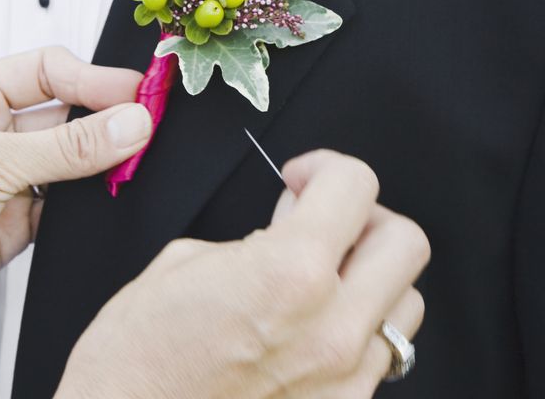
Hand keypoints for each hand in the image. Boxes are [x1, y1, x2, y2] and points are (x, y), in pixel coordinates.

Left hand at [0, 47, 150, 359]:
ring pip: (72, 158)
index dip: (94, 79)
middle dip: (105, 118)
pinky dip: (89, 200)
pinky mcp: (19, 217)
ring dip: (100, 160)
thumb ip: (68, 147)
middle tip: (145, 122)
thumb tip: (128, 124)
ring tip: (132, 159)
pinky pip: (69, 201)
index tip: (135, 91)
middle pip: (66, 113)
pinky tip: (105, 195)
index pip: (49, 71)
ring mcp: (7, 175)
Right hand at [57, 151, 429, 398]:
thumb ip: (258, 236)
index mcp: (288, 273)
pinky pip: (382, 353)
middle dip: (365, 216)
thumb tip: (292, 223)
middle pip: (405, 242)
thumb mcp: (187, 262)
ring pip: (406, 301)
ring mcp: (344, 379)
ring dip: (371, 274)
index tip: (303, 178)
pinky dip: (359, 323)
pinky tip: (315, 320)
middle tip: (324, 219)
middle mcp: (331, 329)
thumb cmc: (138, 359)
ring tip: (324, 274)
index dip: (326, 167)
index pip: (355, 186)